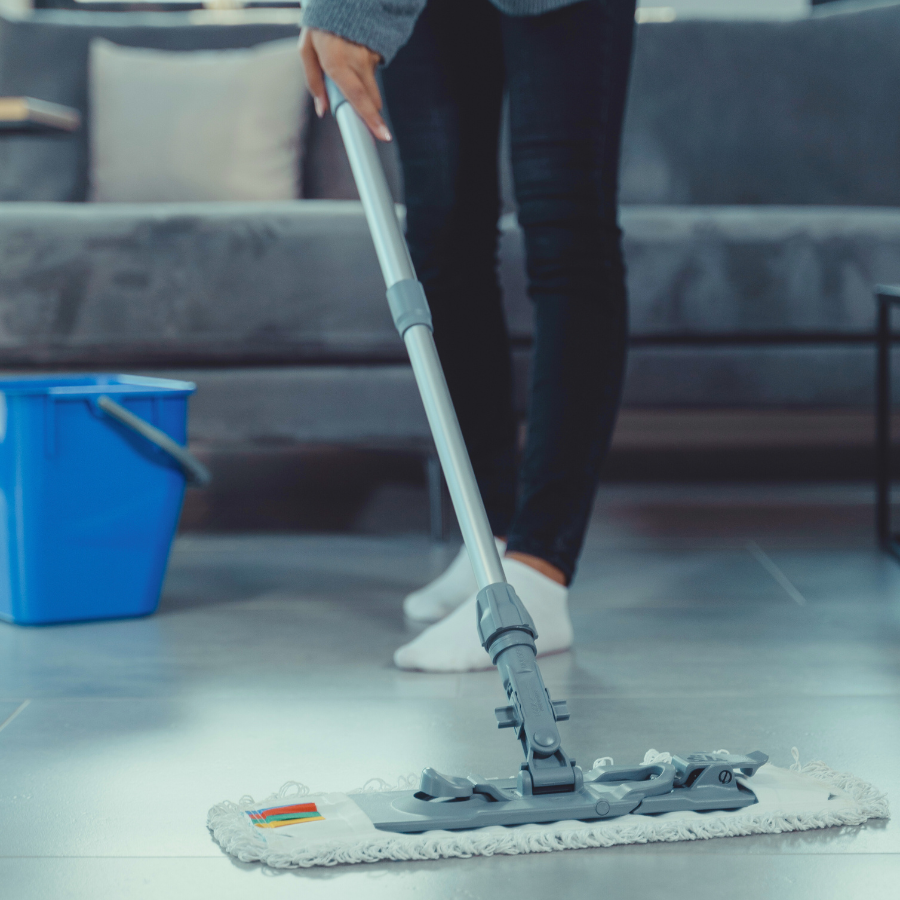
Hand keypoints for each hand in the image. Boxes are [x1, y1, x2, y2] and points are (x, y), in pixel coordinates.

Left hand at [299, 27, 391, 141]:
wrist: (343, 0)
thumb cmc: (321, 25)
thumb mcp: (307, 50)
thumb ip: (313, 82)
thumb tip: (322, 110)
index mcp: (336, 62)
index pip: (357, 97)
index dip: (371, 119)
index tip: (383, 135)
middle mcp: (357, 61)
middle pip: (371, 99)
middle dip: (367, 111)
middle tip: (360, 114)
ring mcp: (370, 56)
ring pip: (372, 87)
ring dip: (362, 87)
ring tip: (346, 66)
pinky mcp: (378, 51)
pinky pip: (373, 72)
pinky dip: (364, 71)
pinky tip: (353, 55)